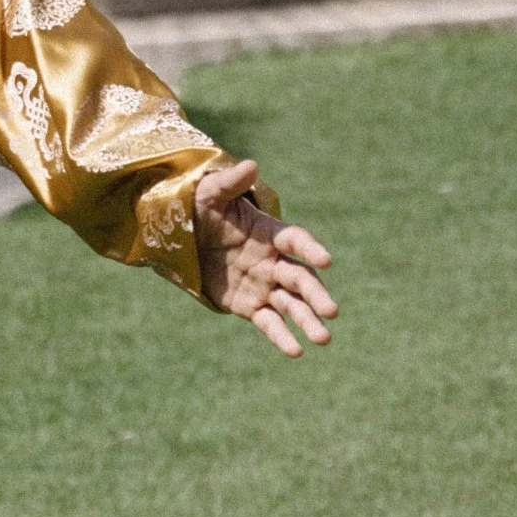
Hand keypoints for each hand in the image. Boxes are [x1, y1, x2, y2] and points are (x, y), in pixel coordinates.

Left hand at [192, 159, 336, 354]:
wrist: (183, 238)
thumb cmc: (199, 209)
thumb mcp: (209, 194)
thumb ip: (229, 183)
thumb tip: (251, 164)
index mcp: (269, 233)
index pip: (296, 241)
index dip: (310, 249)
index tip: (326, 260)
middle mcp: (273, 261)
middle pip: (300, 279)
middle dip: (316, 295)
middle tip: (332, 312)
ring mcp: (263, 285)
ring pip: (291, 305)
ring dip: (308, 320)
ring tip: (324, 338)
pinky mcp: (249, 306)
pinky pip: (269, 323)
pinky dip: (282, 337)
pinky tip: (296, 351)